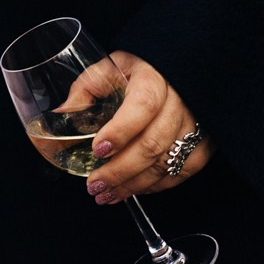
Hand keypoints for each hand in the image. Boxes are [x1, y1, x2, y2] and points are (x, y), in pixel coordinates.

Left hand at [84, 51, 210, 203]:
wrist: (175, 73)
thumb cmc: (139, 71)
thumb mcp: (110, 68)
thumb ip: (86, 90)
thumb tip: (61, 116)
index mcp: (154, 78)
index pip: (143, 106)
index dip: (121, 131)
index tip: (98, 149)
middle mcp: (180, 102)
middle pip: (153, 143)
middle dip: (120, 170)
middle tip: (95, 185)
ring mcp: (195, 125)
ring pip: (166, 163)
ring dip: (134, 184)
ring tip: (106, 194)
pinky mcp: (203, 144)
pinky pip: (181, 172)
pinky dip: (156, 186)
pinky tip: (133, 189)